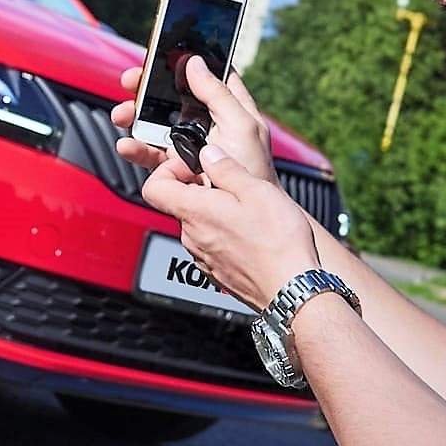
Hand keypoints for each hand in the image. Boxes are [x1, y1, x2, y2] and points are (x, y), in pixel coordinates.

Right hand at [110, 56, 272, 181]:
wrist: (245, 215)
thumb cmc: (254, 172)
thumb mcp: (242, 126)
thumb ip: (218, 93)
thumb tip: (194, 62)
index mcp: (225, 106)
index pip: (204, 74)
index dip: (183, 61)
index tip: (162, 51)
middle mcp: (204, 122)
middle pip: (170, 95)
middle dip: (147, 88)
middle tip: (130, 81)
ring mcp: (187, 145)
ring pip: (154, 123)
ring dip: (134, 117)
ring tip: (122, 115)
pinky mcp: (173, 168)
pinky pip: (149, 153)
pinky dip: (134, 148)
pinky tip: (127, 145)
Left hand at [140, 143, 319, 311]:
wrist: (292, 290)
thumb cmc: (277, 244)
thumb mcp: (256, 190)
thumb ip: (226, 169)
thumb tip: (208, 154)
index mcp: (195, 212)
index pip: (153, 187)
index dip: (168, 171)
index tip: (192, 167)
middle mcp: (192, 237)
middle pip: (179, 205)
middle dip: (200, 190)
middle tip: (231, 186)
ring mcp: (202, 258)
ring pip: (198, 225)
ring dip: (215, 214)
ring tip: (247, 212)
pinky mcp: (216, 273)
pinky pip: (211, 246)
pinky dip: (224, 236)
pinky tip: (251, 235)